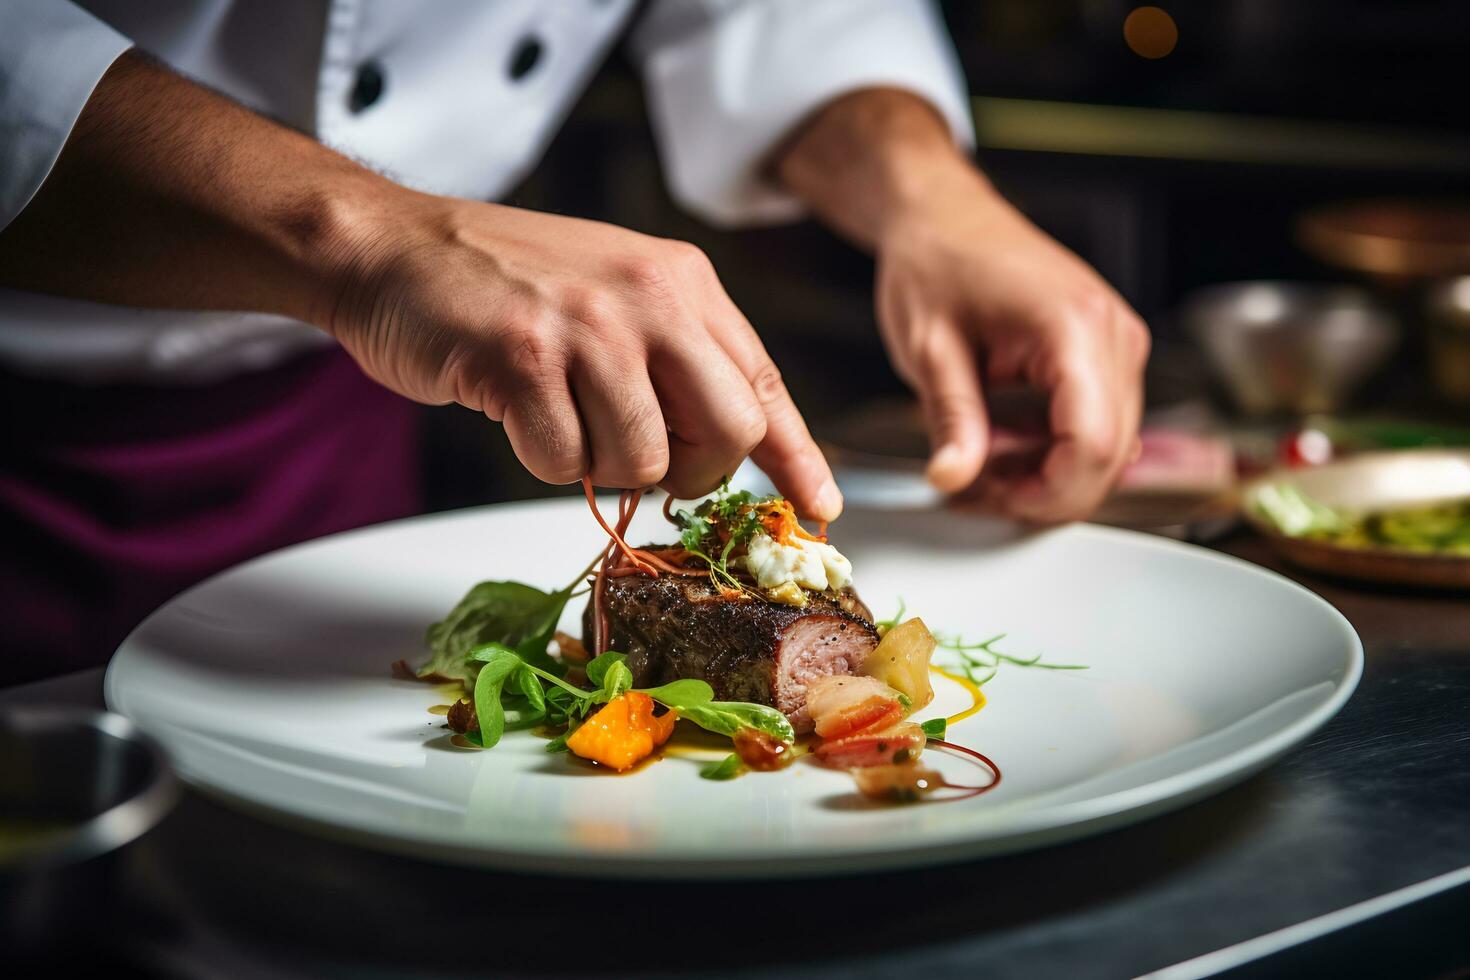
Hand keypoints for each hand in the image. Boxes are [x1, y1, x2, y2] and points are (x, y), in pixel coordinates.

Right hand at [317, 192, 841, 516]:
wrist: (394, 248)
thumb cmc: (506, 283)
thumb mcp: (617, 292)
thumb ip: (677, 355)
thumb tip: (732, 448)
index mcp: (683, 283)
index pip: (763, 382)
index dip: (797, 454)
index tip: (821, 506)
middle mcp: (649, 298)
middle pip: (728, 432)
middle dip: (693, 472)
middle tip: (647, 464)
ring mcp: (587, 326)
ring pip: (643, 460)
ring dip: (602, 465)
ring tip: (561, 414)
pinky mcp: (523, 359)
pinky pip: (565, 463)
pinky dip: (543, 458)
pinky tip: (517, 409)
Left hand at [776, 88, 1147, 523]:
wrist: (943, 216)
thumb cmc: (936, 262)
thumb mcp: (929, 350)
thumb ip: (952, 420)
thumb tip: (954, 481)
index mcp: (1073, 326)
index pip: (1093, 443)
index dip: (1050, 493)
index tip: (997, 502)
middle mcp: (1112, 333)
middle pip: (1109, 455)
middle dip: (1045, 490)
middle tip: (976, 490)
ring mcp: (1118, 342)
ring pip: (1108, 447)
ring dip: (1048, 472)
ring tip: (979, 461)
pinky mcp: (1108, 353)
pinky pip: (1097, 424)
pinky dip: (1052, 449)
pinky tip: (1001, 444)